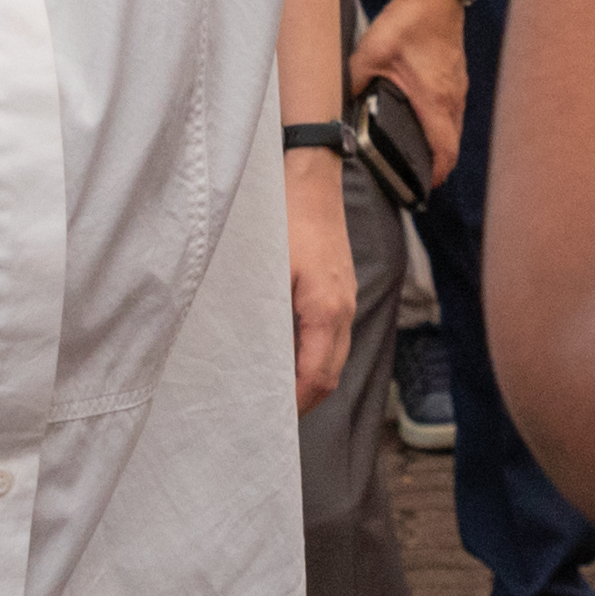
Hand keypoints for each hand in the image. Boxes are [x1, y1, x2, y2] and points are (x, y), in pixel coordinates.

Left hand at [286, 159, 356, 411]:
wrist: (310, 178)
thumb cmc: (283, 220)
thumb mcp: (266, 272)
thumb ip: (262, 318)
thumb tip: (247, 359)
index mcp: (326, 311)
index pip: (316, 377)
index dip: (294, 404)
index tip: (268, 418)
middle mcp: (344, 309)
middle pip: (331, 374)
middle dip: (305, 399)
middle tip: (270, 413)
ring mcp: (347, 297)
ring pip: (335, 355)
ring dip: (310, 377)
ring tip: (275, 387)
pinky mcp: (342, 287)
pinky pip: (334, 334)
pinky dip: (315, 353)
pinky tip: (286, 350)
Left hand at [346, 0, 467, 181]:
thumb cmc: (409, 23)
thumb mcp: (370, 55)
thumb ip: (354, 83)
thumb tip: (341, 104)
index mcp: (435, 101)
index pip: (446, 151)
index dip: (437, 175)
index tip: (424, 187)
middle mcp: (453, 98)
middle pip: (452, 143)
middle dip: (438, 162)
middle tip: (417, 174)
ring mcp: (458, 86)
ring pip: (454, 126)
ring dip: (441, 141)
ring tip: (419, 150)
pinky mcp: (456, 75)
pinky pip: (454, 108)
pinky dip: (442, 121)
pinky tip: (424, 117)